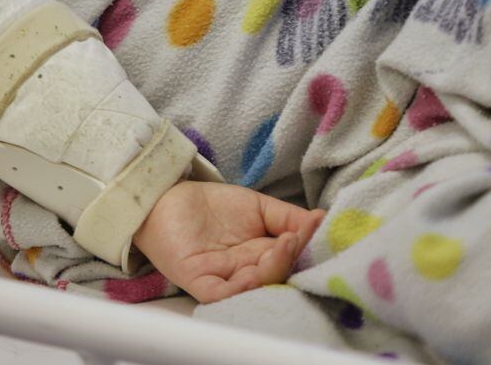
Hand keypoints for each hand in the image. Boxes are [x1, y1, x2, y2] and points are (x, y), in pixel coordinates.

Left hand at [132, 180, 325, 302]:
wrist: (167, 196)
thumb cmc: (212, 205)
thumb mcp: (259, 206)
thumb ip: (289, 217)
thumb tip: (322, 220)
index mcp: (263, 257)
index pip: (291, 261)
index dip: (306, 248)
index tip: (317, 228)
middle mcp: (247, 271)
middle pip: (277, 276)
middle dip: (292, 259)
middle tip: (299, 238)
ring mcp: (224, 279)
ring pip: (255, 287)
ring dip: (273, 270)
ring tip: (284, 244)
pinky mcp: (199, 282)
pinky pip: (223, 294)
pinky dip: (242, 287)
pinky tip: (255, 270)